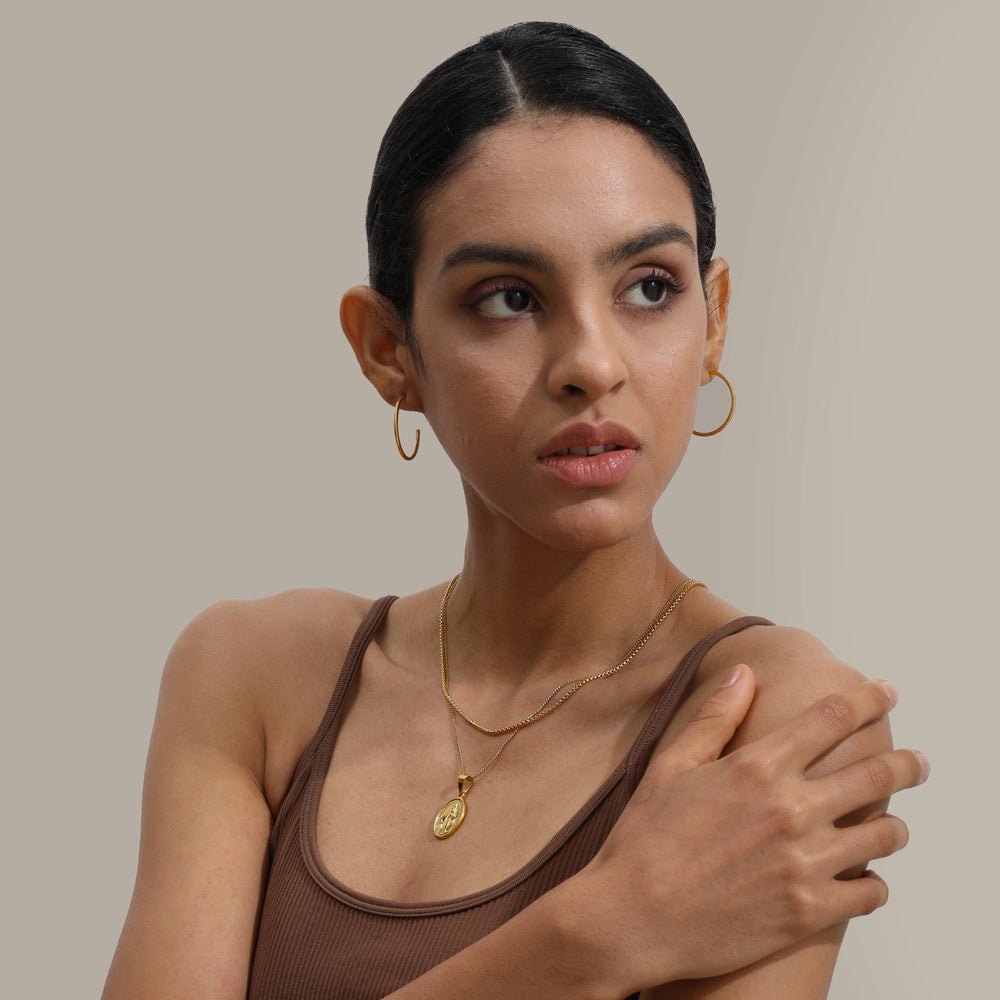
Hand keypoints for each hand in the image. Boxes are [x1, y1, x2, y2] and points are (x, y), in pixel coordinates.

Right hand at [570, 665, 928, 992]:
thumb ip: (714, 718)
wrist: (631, 918)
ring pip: (884, 835)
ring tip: (891, 823)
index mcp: (758, 767)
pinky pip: (871, 892)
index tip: (886, 692)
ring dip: (894, 824)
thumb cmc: (645, 840)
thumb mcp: (670, 766)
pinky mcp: (809, 912)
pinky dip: (875, 882)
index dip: (868, 698)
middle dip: (906, 762)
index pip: (833, 718)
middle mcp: (790, 809)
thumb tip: (745, 674)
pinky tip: (865, 876)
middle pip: (876, 773)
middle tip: (918, 761)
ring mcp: (804, 863)